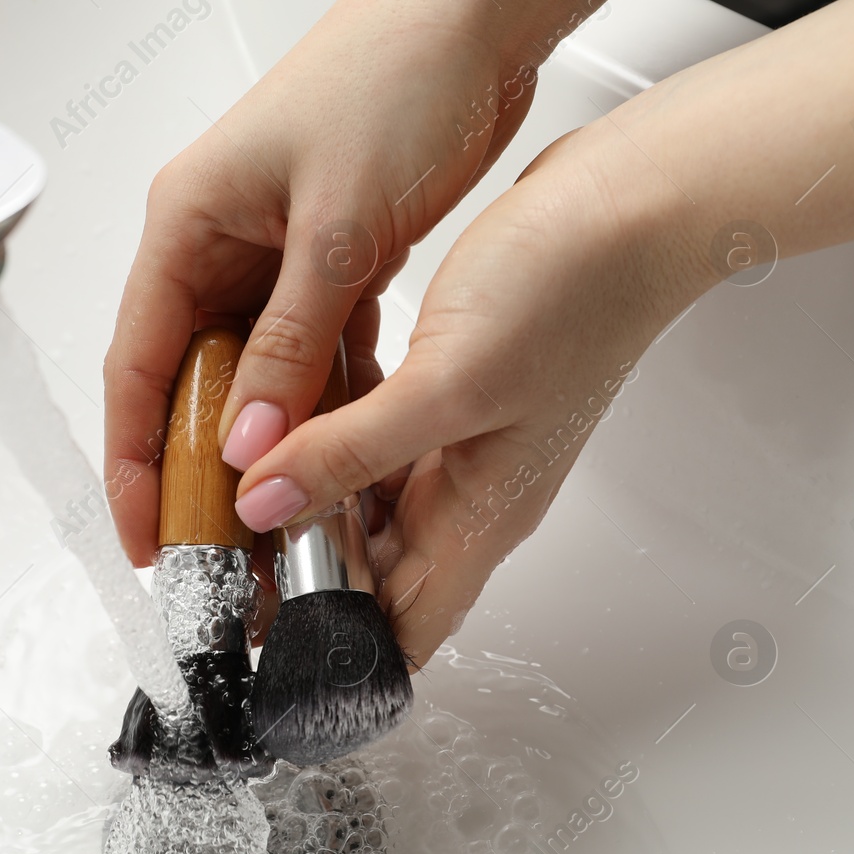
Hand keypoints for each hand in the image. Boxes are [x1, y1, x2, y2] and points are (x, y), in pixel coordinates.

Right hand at [103, 0, 535, 566]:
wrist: (475, 15)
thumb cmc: (392, 76)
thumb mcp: (336, 226)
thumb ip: (291, 341)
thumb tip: (251, 445)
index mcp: (187, 224)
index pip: (138, 367)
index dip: (133, 463)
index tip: (146, 537)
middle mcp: (219, 242)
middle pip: (190, 381)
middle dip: (202, 469)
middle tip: (223, 548)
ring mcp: (275, 252)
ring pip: (255, 372)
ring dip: (270, 442)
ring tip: (287, 519)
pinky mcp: (328, 258)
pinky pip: (311, 348)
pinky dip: (326, 396)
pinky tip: (348, 446)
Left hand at [235, 130, 712, 667]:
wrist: (634, 204)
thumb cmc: (569, 293)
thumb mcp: (447, 384)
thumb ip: (349, 453)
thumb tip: (262, 505)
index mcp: (480, 517)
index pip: (403, 629)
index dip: (335, 649)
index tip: (258, 636)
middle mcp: (472, 493)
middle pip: (375, 571)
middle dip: (301, 572)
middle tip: (220, 550)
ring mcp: (465, 443)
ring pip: (369, 503)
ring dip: (308, 501)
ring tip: (234, 483)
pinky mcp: (456, 391)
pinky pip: (377, 441)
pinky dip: (328, 441)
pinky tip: (283, 416)